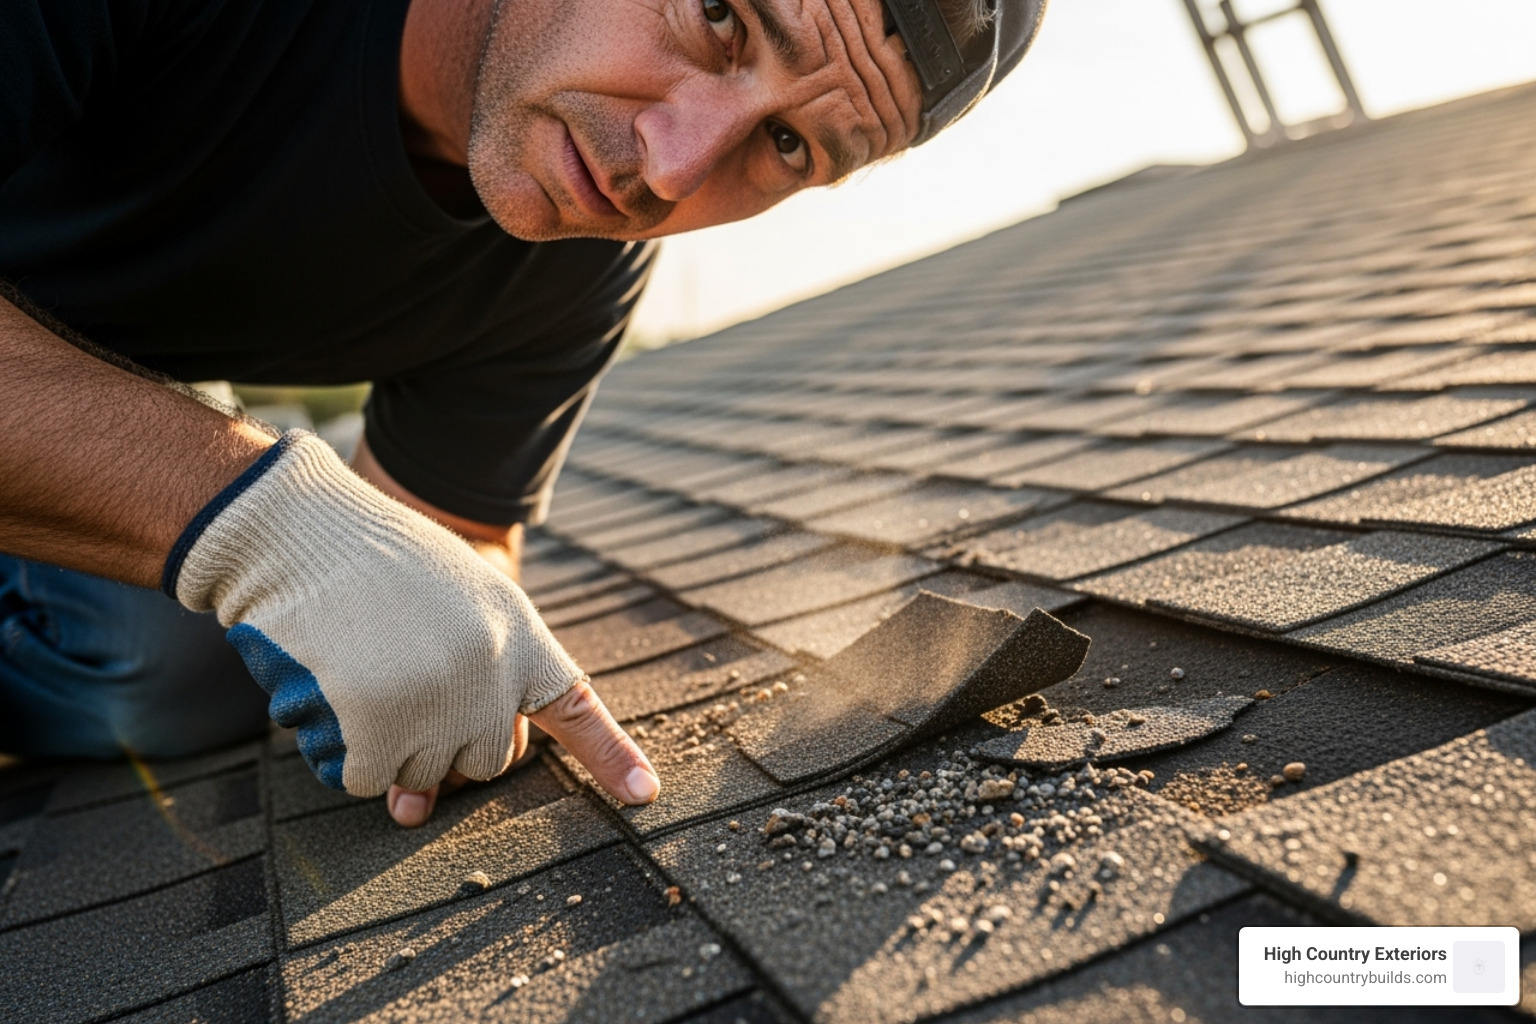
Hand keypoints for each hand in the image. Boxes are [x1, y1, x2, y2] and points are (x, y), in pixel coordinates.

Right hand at [168, 432, 657, 803]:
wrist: (302, 532)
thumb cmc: (378, 564)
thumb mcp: (458, 604)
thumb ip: (462, 695)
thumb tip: (418, 809)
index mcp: (518, 636)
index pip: (574, 706)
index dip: (611, 755)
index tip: (644, 794)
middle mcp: (490, 676)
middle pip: (486, 761)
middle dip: (448, 738)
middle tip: (407, 674)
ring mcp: (436, 705)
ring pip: (422, 777)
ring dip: (390, 744)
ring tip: (367, 669)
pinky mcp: (377, 728)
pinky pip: (364, 780)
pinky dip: (343, 752)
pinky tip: (334, 690)